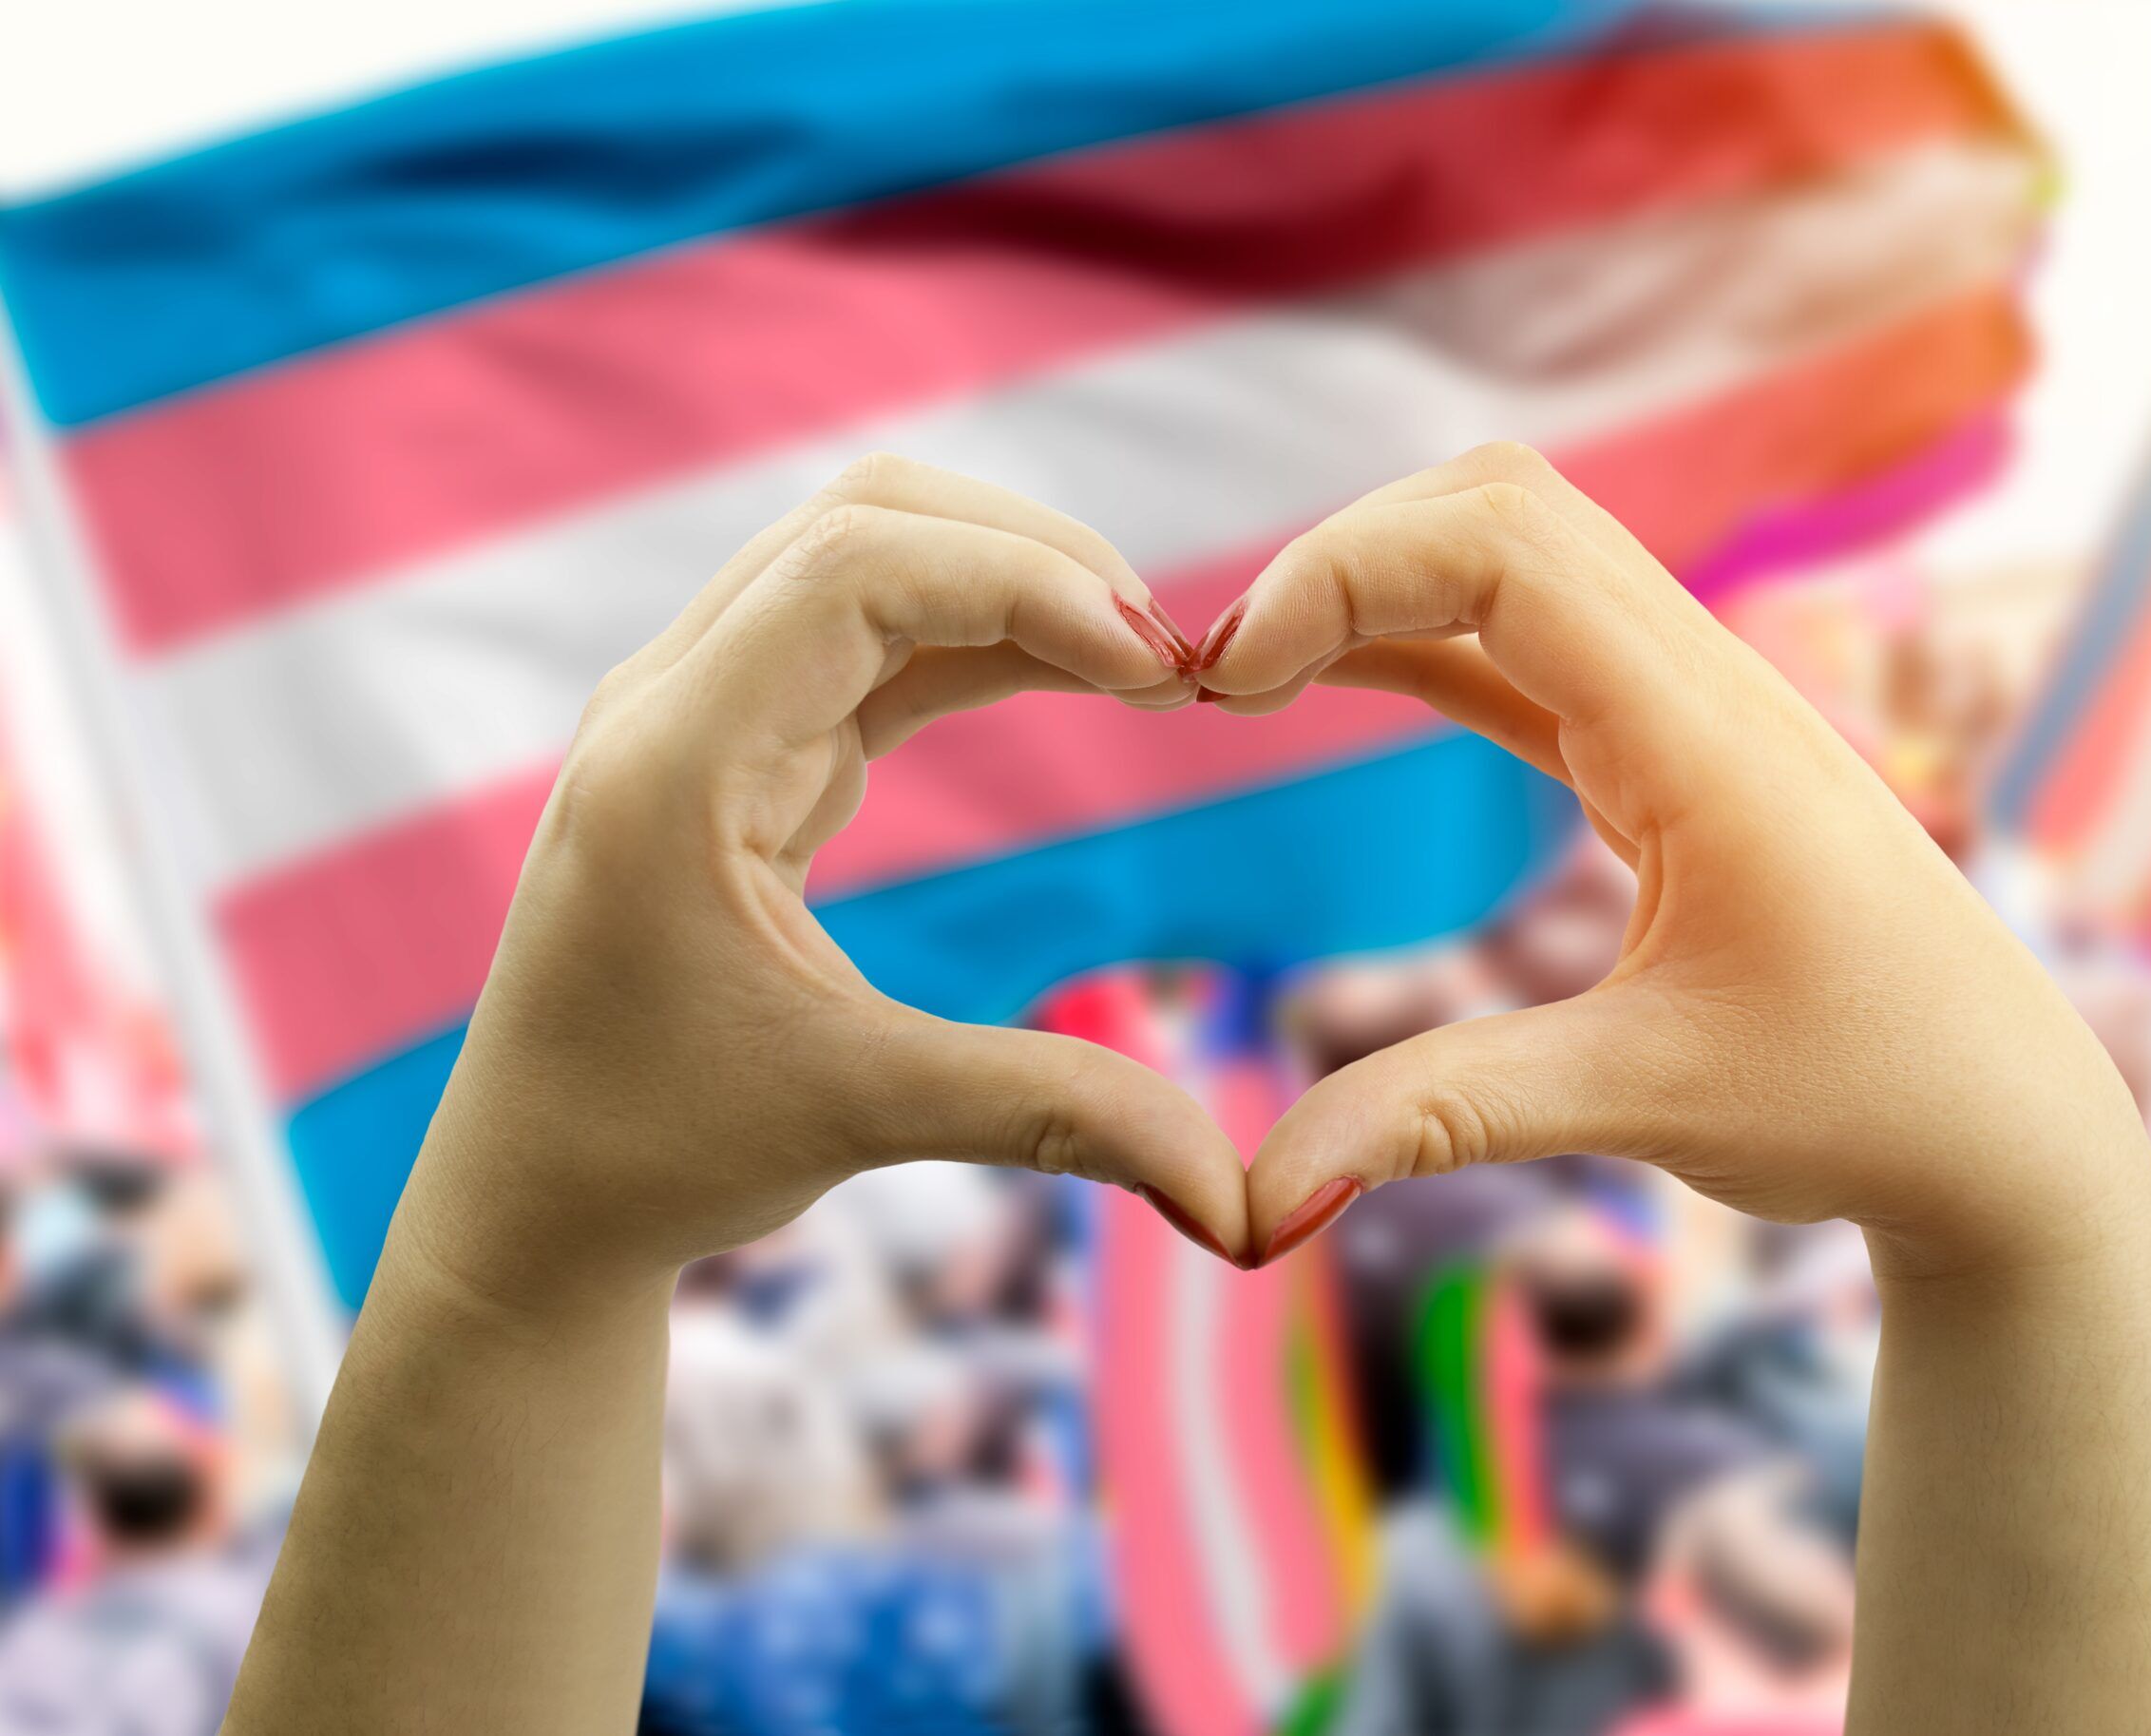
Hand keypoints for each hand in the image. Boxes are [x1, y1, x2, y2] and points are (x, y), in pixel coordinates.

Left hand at [394, 455, 1253, 1311]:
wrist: (532, 1200)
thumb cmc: (658, 1152)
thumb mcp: (864, 1116)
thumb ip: (1057, 1114)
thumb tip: (1240, 1196)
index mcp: (674, 759)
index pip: (858, 569)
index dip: (1026, 582)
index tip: (1160, 667)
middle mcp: (672, 704)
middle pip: (866, 522)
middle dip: (1034, 558)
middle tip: (1170, 656)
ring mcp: (698, 715)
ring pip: (868, 563)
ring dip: (1012, 587)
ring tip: (1145, 666)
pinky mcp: (735, 749)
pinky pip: (867, 641)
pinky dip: (979, 640)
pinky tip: (1078, 676)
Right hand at [1196, 443, 2150, 1275]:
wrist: (2007, 1124)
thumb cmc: (1866, 1102)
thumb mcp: (1645, 1102)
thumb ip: (1442, 1117)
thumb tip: (1254, 1204)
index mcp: (1704, 733)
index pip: (1505, 547)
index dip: (1343, 570)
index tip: (1228, 678)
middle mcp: (1704, 682)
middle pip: (1501, 508)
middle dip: (1343, 555)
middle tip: (1217, 673)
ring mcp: (1693, 707)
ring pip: (1518, 557)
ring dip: (1380, 584)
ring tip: (1246, 675)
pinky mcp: (1674, 755)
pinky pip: (1532, 646)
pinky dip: (1423, 640)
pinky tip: (1333, 677)